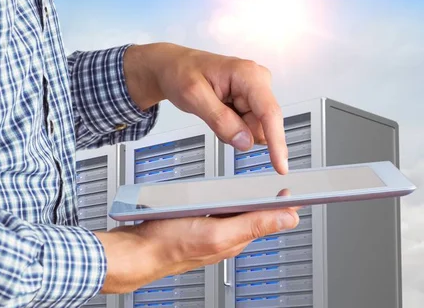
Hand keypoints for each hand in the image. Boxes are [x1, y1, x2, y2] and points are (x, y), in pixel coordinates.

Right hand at [95, 207, 298, 292]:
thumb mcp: (216, 232)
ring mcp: (211, 232)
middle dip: (270, 202)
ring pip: (237, 215)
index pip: (270, 220)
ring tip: (263, 191)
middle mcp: (226, 237)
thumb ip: (252, 225)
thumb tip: (287, 218)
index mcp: (236, 239)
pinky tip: (224, 198)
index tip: (300, 191)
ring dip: (250, 203)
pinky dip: (226, 204)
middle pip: (255, 216)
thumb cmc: (169, 244)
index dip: (286, 205)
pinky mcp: (196, 227)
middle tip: (283, 187)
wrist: (138, 251)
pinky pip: (218, 215)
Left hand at [124, 43, 288, 173]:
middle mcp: (257, 82)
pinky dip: (229, 127)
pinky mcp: (248, 102)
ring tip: (211, 109)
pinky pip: (245, 127)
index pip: (269, 112)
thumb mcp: (193, 96)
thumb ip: (220, 120)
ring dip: (231, 129)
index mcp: (248, 74)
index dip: (276, 142)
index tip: (280, 166)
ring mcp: (254, 93)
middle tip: (210, 113)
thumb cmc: (180, 72)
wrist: (172, 67)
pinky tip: (216, 112)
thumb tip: (245, 141)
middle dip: (237, 130)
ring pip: (253, 129)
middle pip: (260, 124)